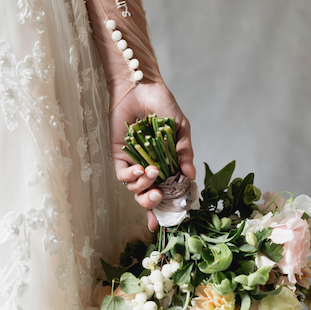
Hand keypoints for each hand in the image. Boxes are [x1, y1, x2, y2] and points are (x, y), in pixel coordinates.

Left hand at [109, 79, 194, 230]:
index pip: (165, 191)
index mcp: (165, 164)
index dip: (164, 209)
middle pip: (147, 195)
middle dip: (151, 203)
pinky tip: (140, 170)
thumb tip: (191, 177)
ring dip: (142, 186)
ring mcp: (133, 161)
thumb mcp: (180, 129)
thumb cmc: (162, 105)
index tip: (167, 223)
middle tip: (157, 197)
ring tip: (151, 173)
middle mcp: (148, 166)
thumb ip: (185, 152)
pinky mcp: (118, 154)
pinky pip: (122, 174)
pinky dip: (130, 177)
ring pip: (134, 188)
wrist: (142, 86)